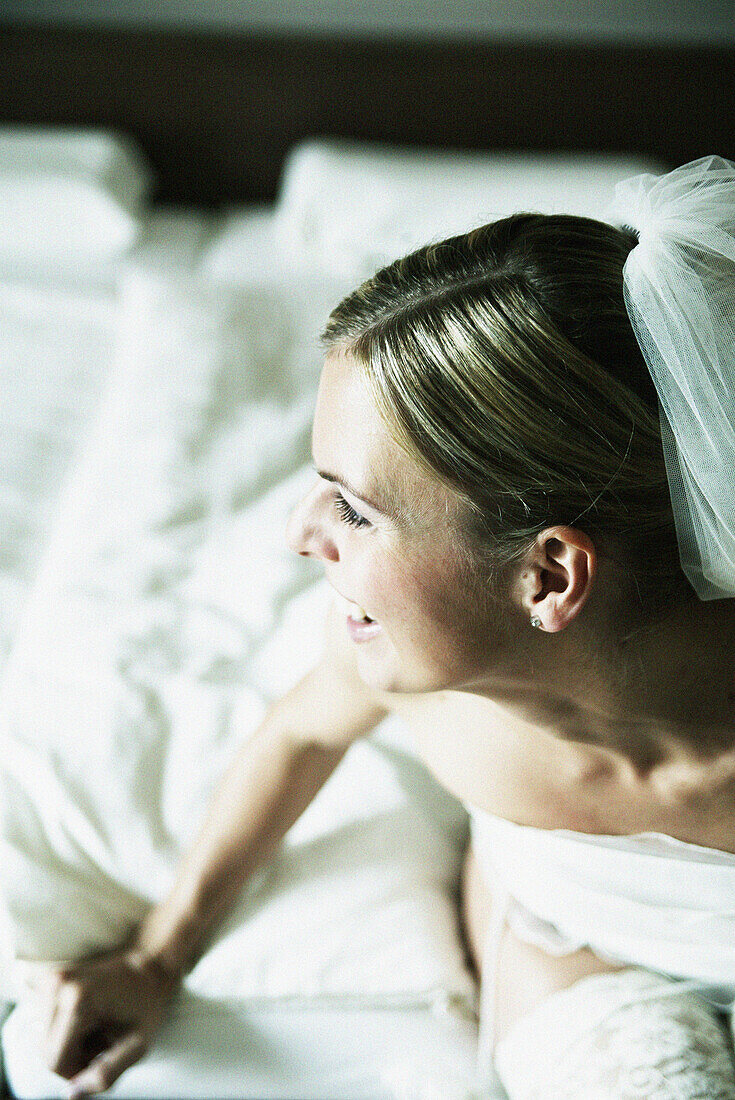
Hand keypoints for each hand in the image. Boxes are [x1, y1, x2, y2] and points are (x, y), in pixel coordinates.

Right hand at [30, 948, 179, 1096]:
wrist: (151, 967)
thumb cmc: (148, 1005)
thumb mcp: (137, 1045)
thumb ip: (106, 1074)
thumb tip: (71, 1094)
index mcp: (78, 1001)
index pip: (54, 1061)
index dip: (76, 1072)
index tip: (102, 1060)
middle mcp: (58, 985)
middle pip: (45, 1050)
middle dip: (72, 1056)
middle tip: (104, 1043)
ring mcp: (52, 979)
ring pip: (43, 1038)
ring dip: (68, 1043)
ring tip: (98, 1029)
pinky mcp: (50, 978)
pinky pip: (45, 1022)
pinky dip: (63, 1028)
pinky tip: (88, 1019)